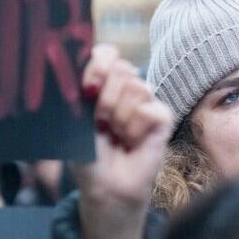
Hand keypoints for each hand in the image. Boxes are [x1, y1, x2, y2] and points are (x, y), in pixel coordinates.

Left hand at [71, 44, 172, 238]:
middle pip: (122, 68)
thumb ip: (79, 91)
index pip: (105, 53)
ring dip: (120, 118)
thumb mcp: (75, 120)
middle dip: (105, 100)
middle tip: (101, 123)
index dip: (99, 63)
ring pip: (137, 89)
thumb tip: (83, 70)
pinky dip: (136, 128)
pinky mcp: (162, 118)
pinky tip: (132, 141)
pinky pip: (151, 110)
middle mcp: (125, 87)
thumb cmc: (87, 154)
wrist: (105, 185)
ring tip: (117, 135)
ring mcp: (145, 101)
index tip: (88, 86)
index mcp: (101, 81)